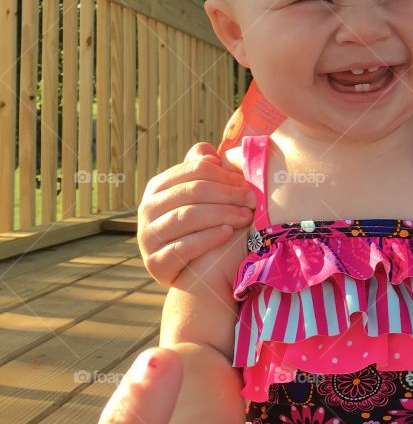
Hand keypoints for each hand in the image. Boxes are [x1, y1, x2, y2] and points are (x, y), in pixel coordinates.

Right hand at [138, 143, 256, 285]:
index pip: (194, 171)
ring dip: (222, 214)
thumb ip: (201, 172)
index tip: (248, 182)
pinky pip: (184, 247)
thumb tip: (208, 152)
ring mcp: (148, 236)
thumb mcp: (196, 197)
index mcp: (158, 187)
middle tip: (253, 200)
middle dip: (228, 194)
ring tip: (246, 216)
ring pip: (187, 216)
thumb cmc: (196, 226)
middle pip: (192, 192)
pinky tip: (228, 233)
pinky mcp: (156, 262)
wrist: (186, 271)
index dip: (225, 174)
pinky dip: (208, 238)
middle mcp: (147, 209)